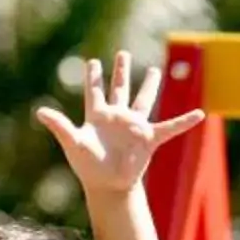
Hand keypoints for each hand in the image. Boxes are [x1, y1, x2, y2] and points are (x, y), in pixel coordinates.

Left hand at [35, 52, 203, 199]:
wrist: (108, 185)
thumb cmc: (88, 166)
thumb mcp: (73, 142)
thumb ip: (59, 125)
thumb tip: (40, 111)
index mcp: (98, 115)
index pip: (94, 91)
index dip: (93, 76)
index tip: (92, 62)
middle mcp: (117, 117)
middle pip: (120, 88)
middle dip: (121, 72)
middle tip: (123, 54)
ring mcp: (134, 126)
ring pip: (144, 100)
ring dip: (149, 85)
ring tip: (154, 70)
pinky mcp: (148, 138)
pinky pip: (170, 127)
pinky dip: (184, 121)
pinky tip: (200, 114)